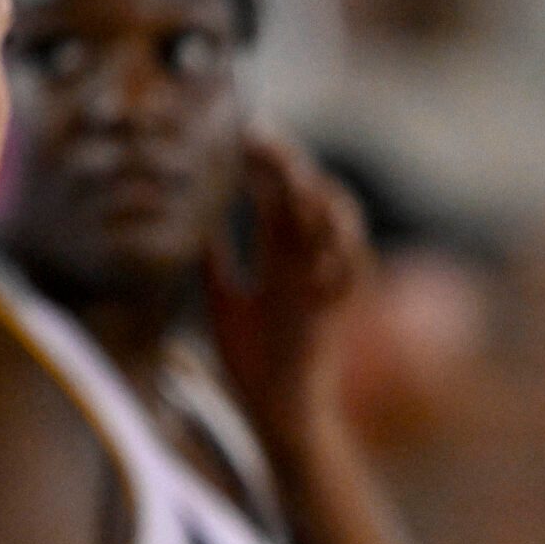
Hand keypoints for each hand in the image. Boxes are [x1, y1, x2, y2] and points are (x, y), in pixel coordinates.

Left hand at [205, 132, 370, 455]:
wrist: (275, 410)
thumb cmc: (254, 360)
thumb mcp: (224, 298)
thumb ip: (217, 259)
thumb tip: (194, 220)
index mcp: (282, 258)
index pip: (278, 195)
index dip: (266, 163)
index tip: (243, 133)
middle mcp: (307, 264)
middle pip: (307, 198)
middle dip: (289, 164)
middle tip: (261, 136)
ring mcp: (323, 284)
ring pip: (337, 225)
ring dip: (316, 195)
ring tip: (290, 172)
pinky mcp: (330, 312)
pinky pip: (349, 271)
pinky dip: (342, 245)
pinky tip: (322, 221)